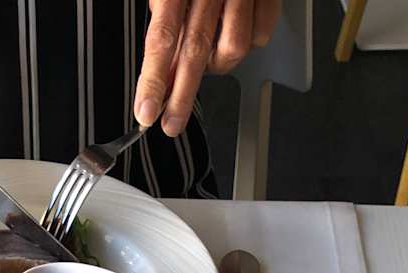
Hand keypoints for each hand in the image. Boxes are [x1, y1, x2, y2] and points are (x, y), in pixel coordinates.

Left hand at [133, 0, 280, 136]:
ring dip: (218, 65)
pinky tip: (235, 30)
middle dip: (181, 96)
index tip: (145, 110)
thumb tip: (162, 59)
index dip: (154, 79)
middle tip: (170, 123)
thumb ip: (165, 15)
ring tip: (207, 58)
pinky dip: (248, 41)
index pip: (162, 37)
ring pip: (233, 48)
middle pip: (196, 52)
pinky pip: (261, 33)